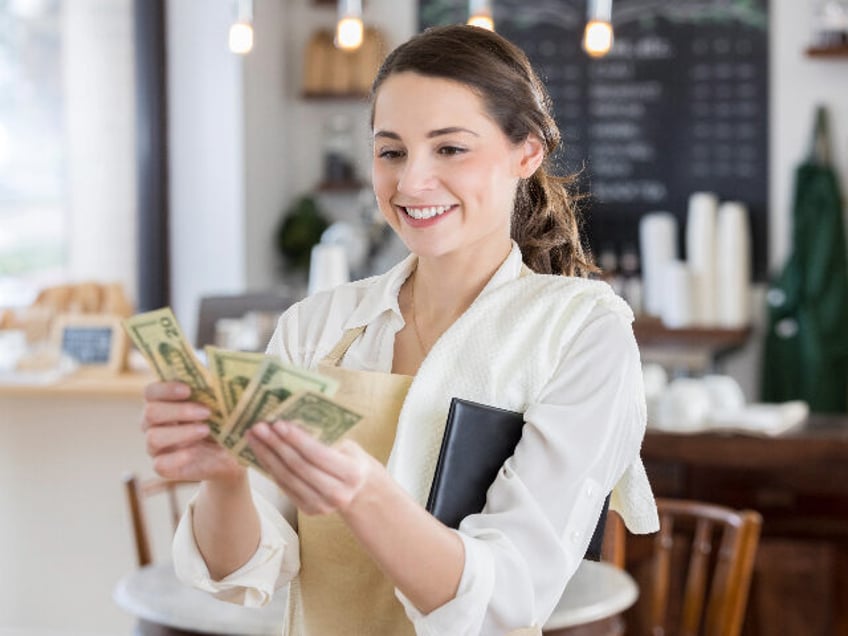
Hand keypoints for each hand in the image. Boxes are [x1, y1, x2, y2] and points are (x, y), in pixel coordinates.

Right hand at [142, 381, 243, 482]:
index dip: (165, 389)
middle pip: (150, 413)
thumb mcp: (222, 406)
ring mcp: (156, 446)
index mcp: (164, 402)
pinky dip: (176, 457)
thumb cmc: (223, 423)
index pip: (151, 392)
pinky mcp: (163, 467)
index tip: (188, 390)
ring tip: (206, 430)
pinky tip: (192, 452)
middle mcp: (154, 424)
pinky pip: (160, 464)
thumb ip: (215, 391)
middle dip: (179, 411)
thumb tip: (218, 377)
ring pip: (153, 437)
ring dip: (181, 432)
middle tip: (206, 411)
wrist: (231, 455)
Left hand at [246, 420, 377, 514]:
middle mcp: (338, 494)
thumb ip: (325, 436)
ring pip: (287, 478)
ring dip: (267, 456)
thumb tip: (292, 416)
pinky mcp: (309, 511)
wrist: (358, 488)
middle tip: (259, 427)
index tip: (278, 423)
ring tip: (253, 437)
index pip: (318, 454)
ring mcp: (322, 506)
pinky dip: (270, 468)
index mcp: (352, 473)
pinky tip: (260, 452)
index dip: (296, 439)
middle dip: (276, 445)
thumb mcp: (346, 445)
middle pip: (299, 467)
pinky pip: (284, 486)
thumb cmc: (349, 457)